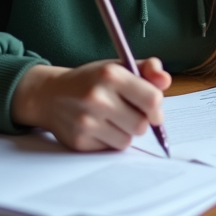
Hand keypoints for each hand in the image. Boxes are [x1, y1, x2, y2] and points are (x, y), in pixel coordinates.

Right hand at [11, 58, 170, 150]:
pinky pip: (110, 149)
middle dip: (140, 121)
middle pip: (141, 125)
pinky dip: (109, 141)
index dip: (157, 108)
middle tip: (129, 113)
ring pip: (127, 140)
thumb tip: (165, 81)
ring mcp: (86, 121)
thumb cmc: (91, 80)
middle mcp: (97, 97)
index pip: (152, 99)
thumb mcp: (118, 66)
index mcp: (111, 74)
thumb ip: (147, 69)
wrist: (50, 95)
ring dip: (125, 132)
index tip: (153, 109)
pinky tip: (98, 127)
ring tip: (112, 119)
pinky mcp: (79, 141)